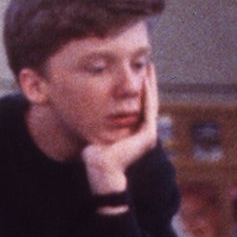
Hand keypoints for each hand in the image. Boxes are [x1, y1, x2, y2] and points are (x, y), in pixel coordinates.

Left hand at [82, 61, 159, 194]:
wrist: (100, 170)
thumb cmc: (93, 156)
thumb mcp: (96, 133)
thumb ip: (98, 122)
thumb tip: (85, 110)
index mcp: (134, 132)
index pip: (139, 105)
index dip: (138, 89)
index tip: (135, 73)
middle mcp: (144, 132)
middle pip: (148, 101)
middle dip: (147, 83)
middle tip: (147, 66)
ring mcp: (147, 134)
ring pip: (151, 103)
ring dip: (150, 85)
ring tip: (149, 68)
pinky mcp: (147, 135)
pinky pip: (149, 109)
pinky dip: (147, 95)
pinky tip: (144, 81)